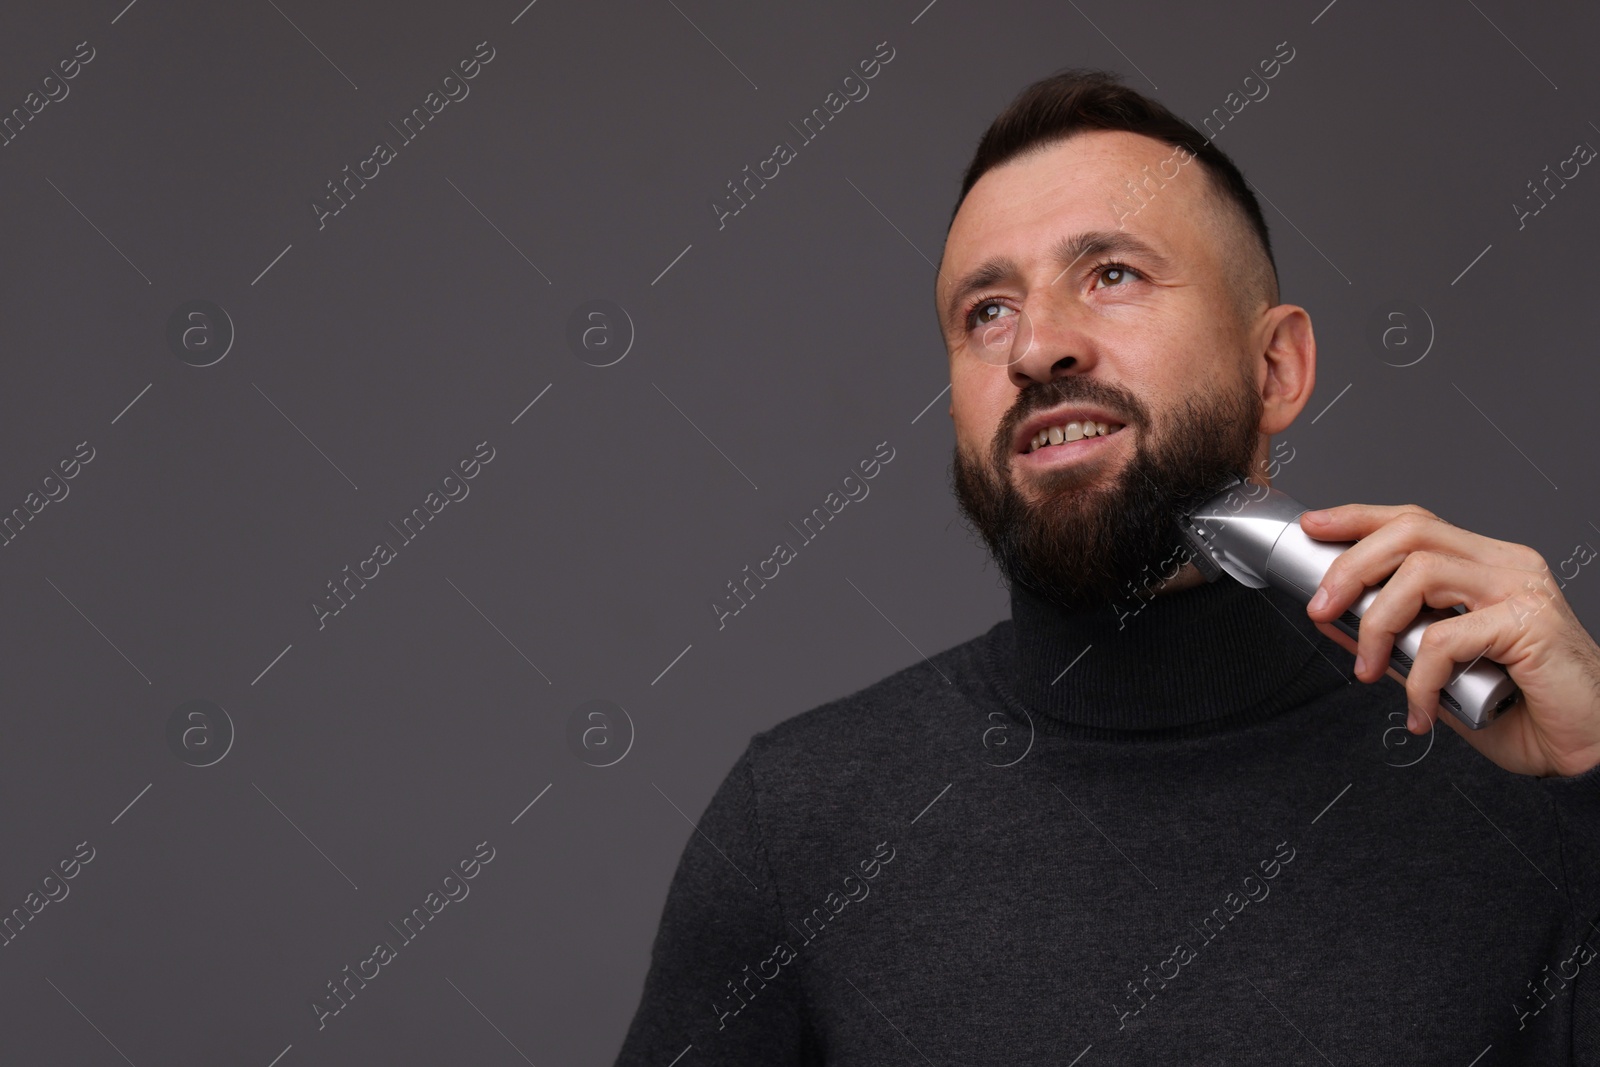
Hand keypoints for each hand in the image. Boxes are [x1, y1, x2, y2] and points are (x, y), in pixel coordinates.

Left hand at [1299, 503, 1599, 777]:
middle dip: (1351, 567)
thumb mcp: (1440, 668)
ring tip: (1367, 669)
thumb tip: (1336, 619)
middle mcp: (1506, 565)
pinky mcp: (1530, 624)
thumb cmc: (1522, 708)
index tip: (1314, 527)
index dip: (1359, 519)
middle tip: (1320, 609)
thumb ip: (1396, 639)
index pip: (1416, 521)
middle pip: (1411, 532)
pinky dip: (1418, 678)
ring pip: (1421, 573)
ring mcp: (1522, 589)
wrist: (1588, 747)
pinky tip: (1419, 711)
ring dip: (1376, 623)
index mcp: (1487, 565)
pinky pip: (1446, 638)